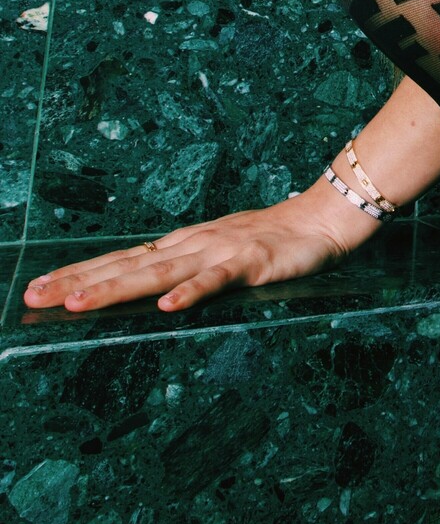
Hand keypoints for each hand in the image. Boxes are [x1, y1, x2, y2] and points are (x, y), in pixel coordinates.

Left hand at [21, 179, 380, 314]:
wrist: (320, 217)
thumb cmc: (271, 240)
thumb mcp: (217, 255)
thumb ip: (183, 270)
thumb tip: (144, 291)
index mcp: (179, 247)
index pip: (119, 260)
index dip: (78, 274)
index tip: (37, 288)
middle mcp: (189, 245)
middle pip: (126, 266)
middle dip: (79, 283)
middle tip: (35, 298)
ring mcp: (217, 252)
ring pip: (159, 273)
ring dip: (119, 288)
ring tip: (81, 303)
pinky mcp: (249, 262)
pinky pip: (216, 280)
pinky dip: (191, 293)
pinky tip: (169, 306)